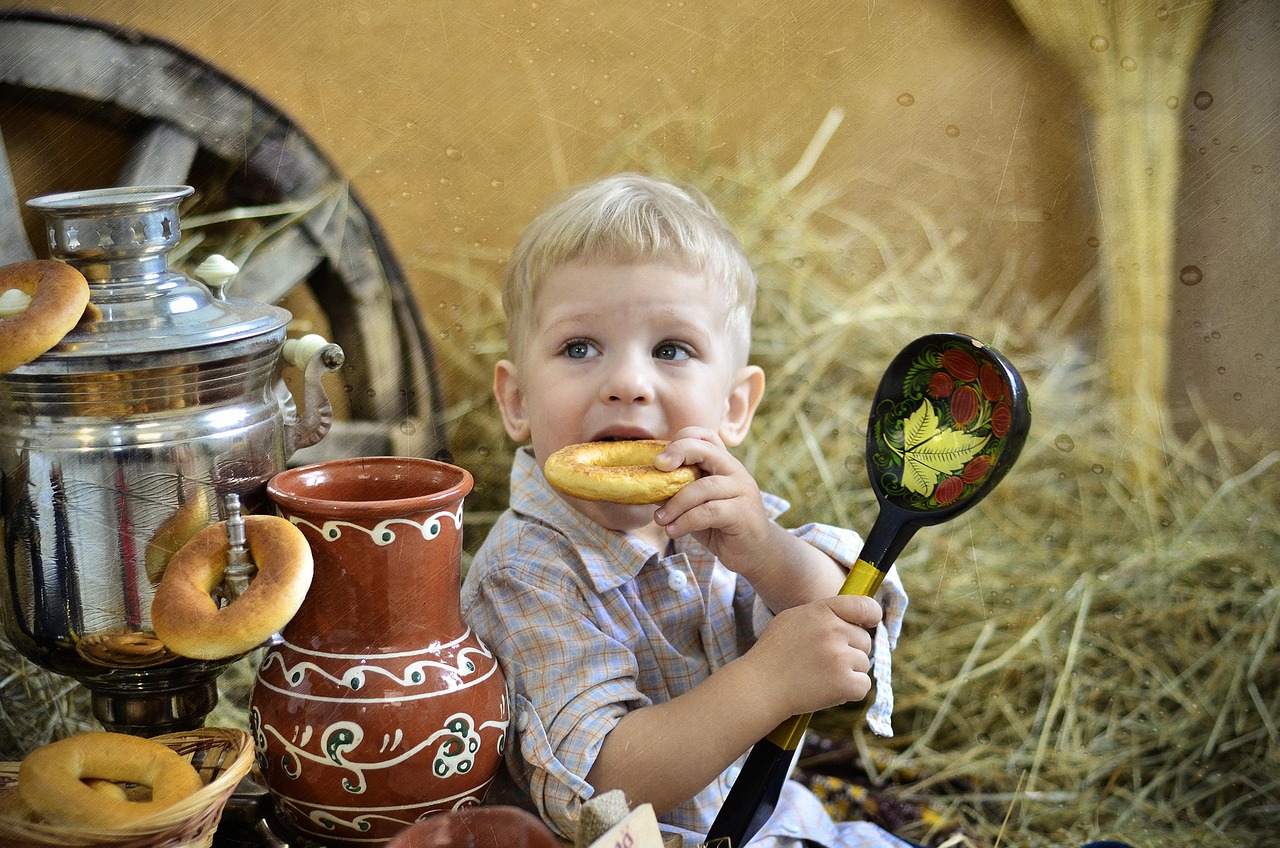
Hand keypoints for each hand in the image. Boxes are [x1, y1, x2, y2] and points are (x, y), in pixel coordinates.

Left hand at [652, 427, 771, 566]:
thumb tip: (646, 486)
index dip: (681, 440)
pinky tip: (673, 531)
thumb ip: (678, 493)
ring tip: (660, 520)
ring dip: (675, 504)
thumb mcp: (696, 507)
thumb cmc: (721, 527)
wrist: (755, 552)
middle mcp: (735, 471)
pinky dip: (685, 521)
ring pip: (703, 487)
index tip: (660, 460)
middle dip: (678, 453)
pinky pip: (709, 511)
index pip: (705, 436)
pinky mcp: (743, 513)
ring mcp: (742, 490)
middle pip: (706, 449)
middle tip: (657, 468)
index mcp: (724, 464)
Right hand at [746, 595, 881, 716]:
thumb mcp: (794, 618)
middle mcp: (833, 631)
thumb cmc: (774, 652)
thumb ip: (824, 614)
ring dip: (849, 672)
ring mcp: (840, 657)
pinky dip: (850, 691)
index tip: (868, 624)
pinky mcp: (844, 683)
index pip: (865, 606)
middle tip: (825, 660)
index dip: (871, 616)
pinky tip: (829, 689)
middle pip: (865, 640)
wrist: (760, 686)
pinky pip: (864, 685)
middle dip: (851, 651)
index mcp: (822, 611)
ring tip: (821, 675)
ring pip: (864, 664)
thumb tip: (856, 617)